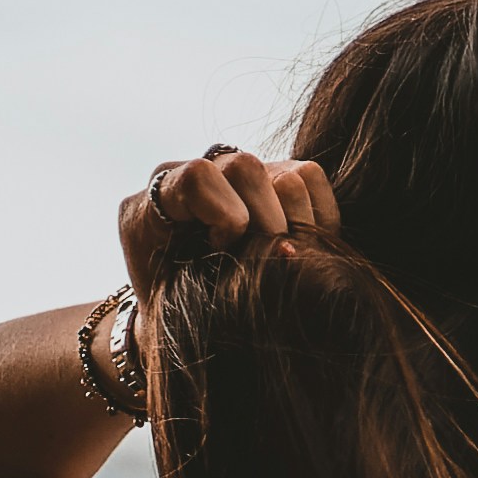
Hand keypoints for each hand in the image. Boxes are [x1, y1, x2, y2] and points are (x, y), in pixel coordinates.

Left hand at [119, 143, 337, 288]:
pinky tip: (300, 248)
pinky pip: (312, 179)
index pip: (198, 177)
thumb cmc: (174, 310)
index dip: (225, 215)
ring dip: (296, 224)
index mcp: (158, 202)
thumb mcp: (174, 305)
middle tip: (267, 262)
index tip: (225, 249)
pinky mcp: (277, 178)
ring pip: (289, 176)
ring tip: (284, 258)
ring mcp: (241, 173)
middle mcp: (201, 173)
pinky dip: (319, 218)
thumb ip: (204, 287)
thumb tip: (275, 264)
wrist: (180, 304)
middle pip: (247, 168)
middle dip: (267, 222)